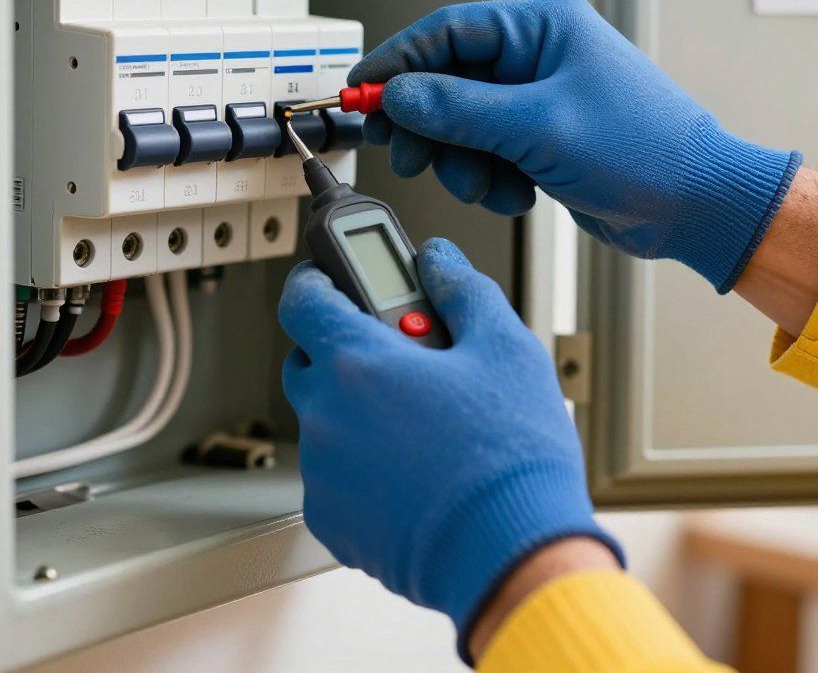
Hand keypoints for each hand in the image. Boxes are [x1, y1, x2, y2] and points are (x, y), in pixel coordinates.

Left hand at [280, 237, 622, 656]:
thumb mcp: (505, 348)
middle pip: (310, 358)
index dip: (314, 279)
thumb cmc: (510, 458)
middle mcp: (325, 414)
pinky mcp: (332, 520)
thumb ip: (463, 290)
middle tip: (400, 354)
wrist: (515, 557)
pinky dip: (359, 461)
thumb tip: (439, 260)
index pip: (302, 298)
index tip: (329, 276)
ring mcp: (323, 472)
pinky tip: (413, 468)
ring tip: (421, 421)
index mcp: (356, 362)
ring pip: (325, 417)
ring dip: (356, 407)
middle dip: (345, 346)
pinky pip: (333, 472)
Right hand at [352, 0, 800, 292]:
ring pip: (461, 123)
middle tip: (407, 152)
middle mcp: (537, 57)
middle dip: (426, 122)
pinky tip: (516, 192)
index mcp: (542, 28)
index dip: (397, 62)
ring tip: (486, 185)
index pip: (446, 31)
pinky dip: (488, 177)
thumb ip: (458, 109)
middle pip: (447, 80)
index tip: (361, 90)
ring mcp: (537, 99)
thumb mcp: (538, 127)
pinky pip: (485, 151)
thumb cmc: (646, 151)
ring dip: (461, 160)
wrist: (696, 206)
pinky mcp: (539, 137)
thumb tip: (399, 93)